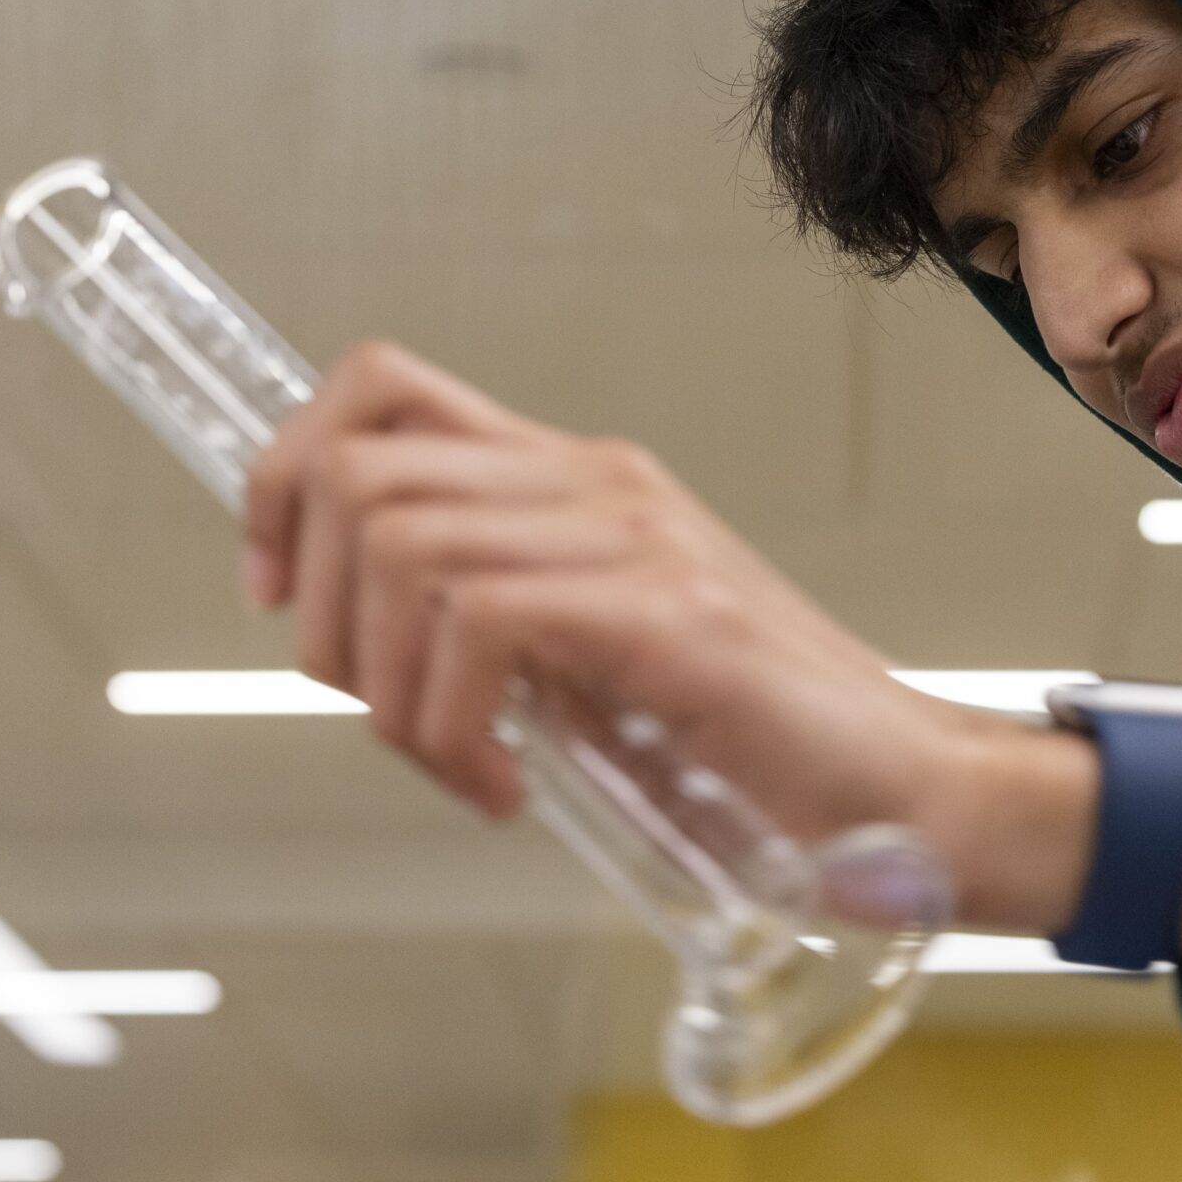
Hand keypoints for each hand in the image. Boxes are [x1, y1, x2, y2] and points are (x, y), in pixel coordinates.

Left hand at [237, 340, 1097, 930]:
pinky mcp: (665, 612)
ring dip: (383, 687)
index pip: (382, 389)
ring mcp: (635, 539)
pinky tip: (505, 790)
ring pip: (398, 541)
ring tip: (458, 764)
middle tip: (375, 715)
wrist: (906, 792)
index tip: (275, 593)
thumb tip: (363, 647)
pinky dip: (451, 727)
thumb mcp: (595, 667)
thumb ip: (501, 632)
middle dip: (314, 616)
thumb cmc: (757, 747)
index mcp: (578, 483)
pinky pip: (479, 623)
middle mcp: (600, 485)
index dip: (283, 473)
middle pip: (357, 467)